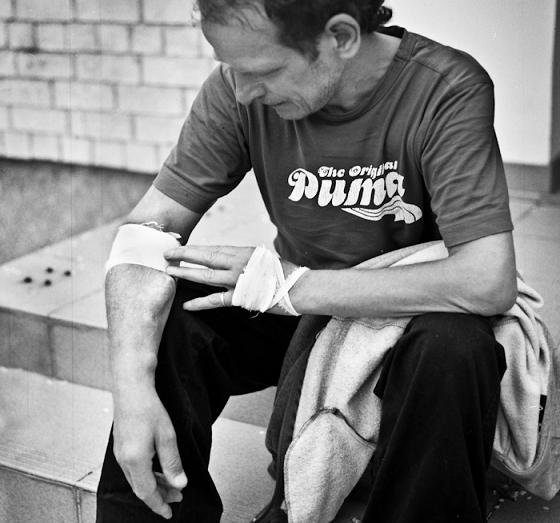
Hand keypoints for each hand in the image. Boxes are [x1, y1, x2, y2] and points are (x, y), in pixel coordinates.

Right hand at [112, 384, 186, 518]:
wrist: (131, 387)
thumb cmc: (148, 407)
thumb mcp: (167, 436)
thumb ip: (172, 463)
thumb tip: (179, 484)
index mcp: (135, 460)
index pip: (147, 493)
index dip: (159, 505)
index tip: (169, 513)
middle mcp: (123, 460)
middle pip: (141, 488)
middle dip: (159, 495)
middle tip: (177, 497)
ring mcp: (120, 452)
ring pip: (136, 478)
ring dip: (153, 484)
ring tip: (171, 483)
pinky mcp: (121, 445)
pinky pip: (133, 468)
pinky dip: (146, 474)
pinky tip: (157, 469)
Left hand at [164, 245, 297, 313]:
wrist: (301, 288)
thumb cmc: (285, 273)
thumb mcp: (263, 259)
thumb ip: (245, 260)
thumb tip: (231, 263)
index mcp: (243, 252)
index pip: (214, 249)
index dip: (195, 248)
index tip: (180, 247)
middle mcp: (238, 263)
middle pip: (206, 257)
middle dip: (184, 255)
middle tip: (166, 254)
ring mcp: (239, 280)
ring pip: (207, 276)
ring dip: (186, 274)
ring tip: (169, 272)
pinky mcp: (242, 297)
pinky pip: (217, 300)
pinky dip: (201, 303)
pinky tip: (187, 305)